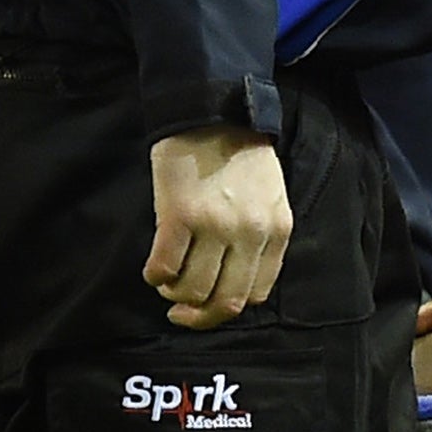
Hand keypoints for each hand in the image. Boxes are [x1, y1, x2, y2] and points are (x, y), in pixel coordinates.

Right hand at [145, 125, 292, 328]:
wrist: (214, 115)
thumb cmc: (241, 159)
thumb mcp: (270, 201)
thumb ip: (260, 239)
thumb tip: (233, 281)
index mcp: (277, 232)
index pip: (256, 294)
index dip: (227, 310)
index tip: (208, 308)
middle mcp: (250, 234)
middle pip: (226, 301)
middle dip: (199, 316)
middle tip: (180, 314)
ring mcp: (215, 226)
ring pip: (194, 289)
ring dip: (175, 295)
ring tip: (167, 284)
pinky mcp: (180, 215)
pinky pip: (165, 266)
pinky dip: (156, 276)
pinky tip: (154, 270)